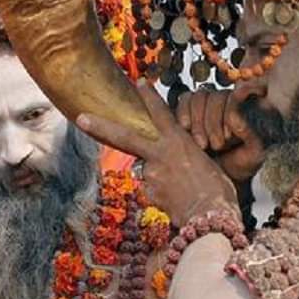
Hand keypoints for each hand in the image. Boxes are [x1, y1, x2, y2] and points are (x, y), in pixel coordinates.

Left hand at [77, 82, 238, 226]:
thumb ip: (182, 158)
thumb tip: (169, 165)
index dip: (149, 96)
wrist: (211, 217)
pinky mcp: (147, 192)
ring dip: (159, 179)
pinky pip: (151, 191)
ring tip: (182, 192)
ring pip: (146, 171)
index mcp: (179, 141)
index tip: (139, 82)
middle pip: (124, 135)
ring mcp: (151, 173)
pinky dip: (161, 195)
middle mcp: (161, 153)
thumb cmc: (217, 191)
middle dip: (100, 126)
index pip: (160, 113)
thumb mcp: (206, 163)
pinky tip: (177, 203)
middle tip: (81, 118)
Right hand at [174, 86, 266, 183]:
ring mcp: (208, 103)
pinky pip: (185, 99)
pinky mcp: (188, 109)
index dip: (231, 113)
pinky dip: (184, 113)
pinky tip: (186, 129)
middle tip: (217, 146)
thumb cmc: (238, 165)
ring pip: (200, 96)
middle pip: (217, 96)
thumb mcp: (253, 153)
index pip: (239, 94)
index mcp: (247, 107)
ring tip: (202, 145)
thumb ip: (253, 134)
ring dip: (199, 121)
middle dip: (214, 123)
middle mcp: (228, 101)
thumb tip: (237, 119)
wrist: (217, 179)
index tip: (230, 136)